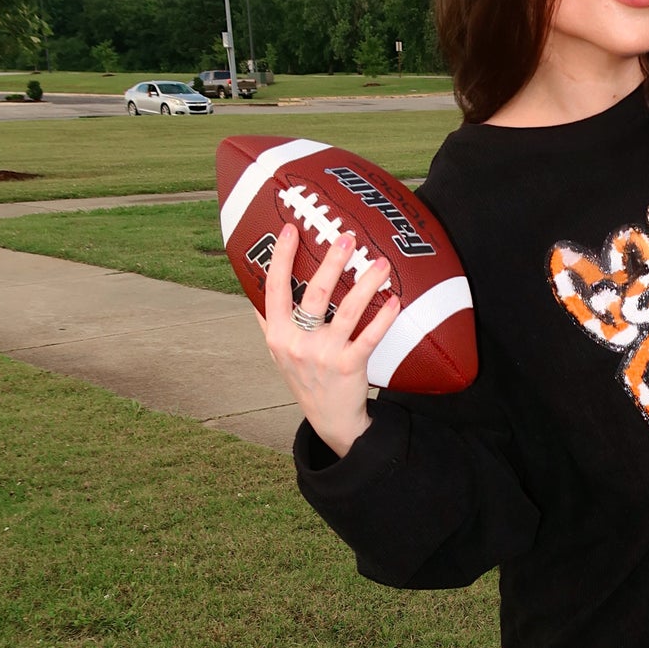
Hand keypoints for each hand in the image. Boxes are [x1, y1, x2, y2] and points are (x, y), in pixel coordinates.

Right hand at [256, 223, 401, 456]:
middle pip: (313, 294)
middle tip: (347, 237)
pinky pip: (369, 337)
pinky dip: (383, 318)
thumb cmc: (305, 379)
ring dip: (365, 284)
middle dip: (331, 262)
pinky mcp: (349, 366)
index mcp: (278, 335)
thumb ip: (268, 323)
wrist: (328, 419)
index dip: (280, 258)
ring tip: (380, 262)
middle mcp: (298, 343)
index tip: (289, 229)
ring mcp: (324, 355)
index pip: (274, 289)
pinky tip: (394, 300)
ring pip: (346, 311)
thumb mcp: (278, 353)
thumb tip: (254, 292)